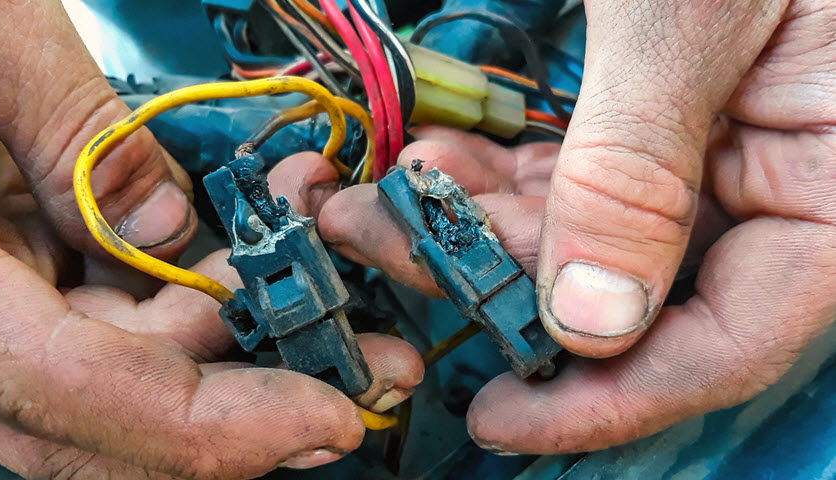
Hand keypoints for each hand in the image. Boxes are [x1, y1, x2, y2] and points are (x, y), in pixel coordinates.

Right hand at [0, 1, 422, 476]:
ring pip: (120, 366)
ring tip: (322, 258)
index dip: (213, 430)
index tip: (326, 419)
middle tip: (372, 361)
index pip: (77, 396)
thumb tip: (167, 228)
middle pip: (111, 414)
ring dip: (235, 327)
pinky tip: (251, 231)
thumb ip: (78, 137)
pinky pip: (103, 310)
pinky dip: (185, 284)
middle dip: (253, 395)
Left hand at [315, 0, 835, 453]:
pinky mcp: (654, 121)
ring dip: (469, 223)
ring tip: (370, 198)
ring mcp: (710, 155)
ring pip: (577, 236)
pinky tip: (427, 162)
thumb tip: (589, 320)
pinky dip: (493, 176)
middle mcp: (774, 186)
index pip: (727, 343)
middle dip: (489, 277)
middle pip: (624, 291)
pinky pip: (567, 177)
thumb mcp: (692, 18)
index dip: (605, 399)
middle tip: (378, 246)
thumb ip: (640, 171)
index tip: (498, 418)